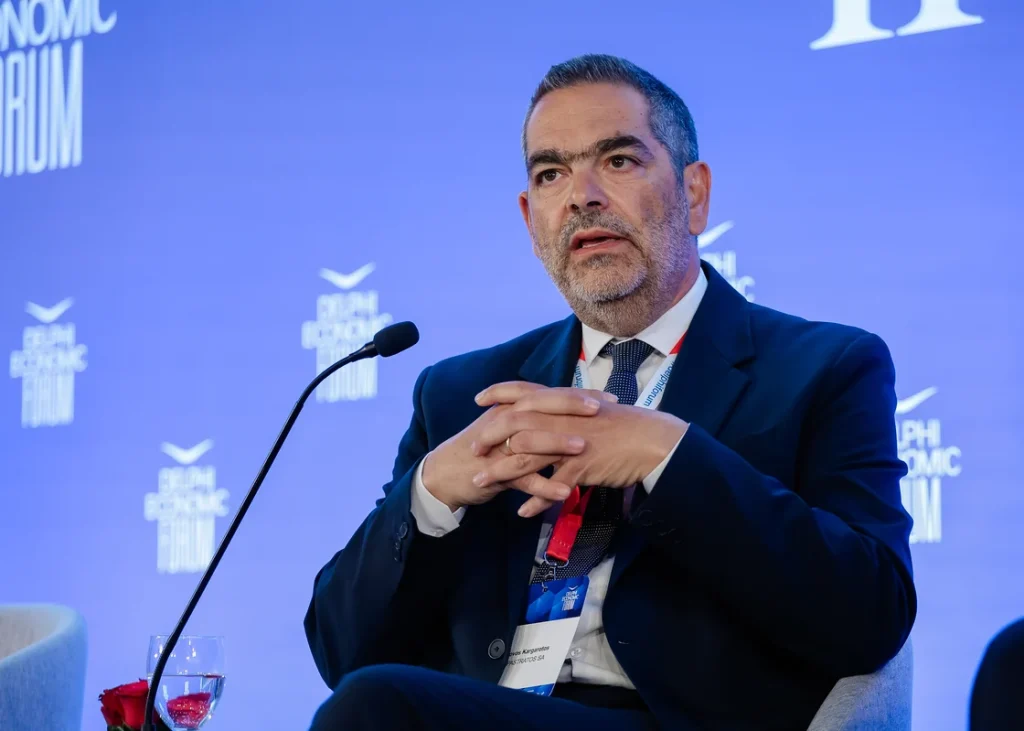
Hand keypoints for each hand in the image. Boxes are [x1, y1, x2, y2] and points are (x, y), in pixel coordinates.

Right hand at [420, 386, 616, 511]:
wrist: (443, 475)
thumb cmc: (481, 452)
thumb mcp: (507, 430)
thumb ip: (534, 422)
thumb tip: (570, 418)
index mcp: (512, 408)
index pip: (549, 394)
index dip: (578, 394)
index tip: (608, 397)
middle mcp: (505, 421)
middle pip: (539, 408)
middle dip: (570, 407)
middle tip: (600, 409)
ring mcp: (497, 446)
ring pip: (529, 440)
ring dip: (557, 444)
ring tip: (585, 447)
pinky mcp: (493, 472)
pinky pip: (520, 478)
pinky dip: (542, 486)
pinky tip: (564, 493)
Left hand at [473, 382, 688, 516]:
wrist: (654, 441)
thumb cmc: (625, 427)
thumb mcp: (592, 413)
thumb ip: (568, 413)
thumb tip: (551, 415)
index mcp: (564, 403)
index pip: (524, 391)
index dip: (499, 393)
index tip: (478, 399)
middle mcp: (563, 419)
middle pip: (515, 425)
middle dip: (489, 437)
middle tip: (472, 449)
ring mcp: (570, 442)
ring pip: (526, 457)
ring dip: (500, 472)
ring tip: (480, 483)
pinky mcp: (581, 466)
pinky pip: (552, 486)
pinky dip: (536, 501)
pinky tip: (523, 512)